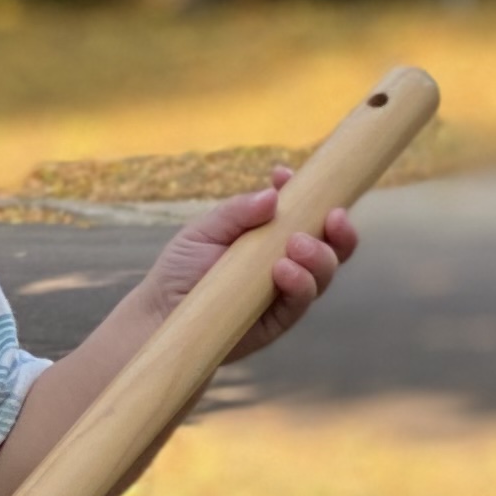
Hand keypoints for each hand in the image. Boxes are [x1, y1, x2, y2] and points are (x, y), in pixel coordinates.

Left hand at [136, 166, 360, 362]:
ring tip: (296, 245)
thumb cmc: (180, 269)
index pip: (308, 213)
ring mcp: (285, 291)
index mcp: (273, 235)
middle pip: (331, 244)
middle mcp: (287, 261)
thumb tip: (273, 194)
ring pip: (323, 273)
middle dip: (338, 229)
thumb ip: (236, 212)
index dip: (312, 193)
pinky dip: (300, 284)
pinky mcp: (278, 320)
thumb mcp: (202, 231)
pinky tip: (283, 270)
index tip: (286, 176)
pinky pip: (301, 302)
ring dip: (319, 256)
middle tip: (329, 217)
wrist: (157, 314)